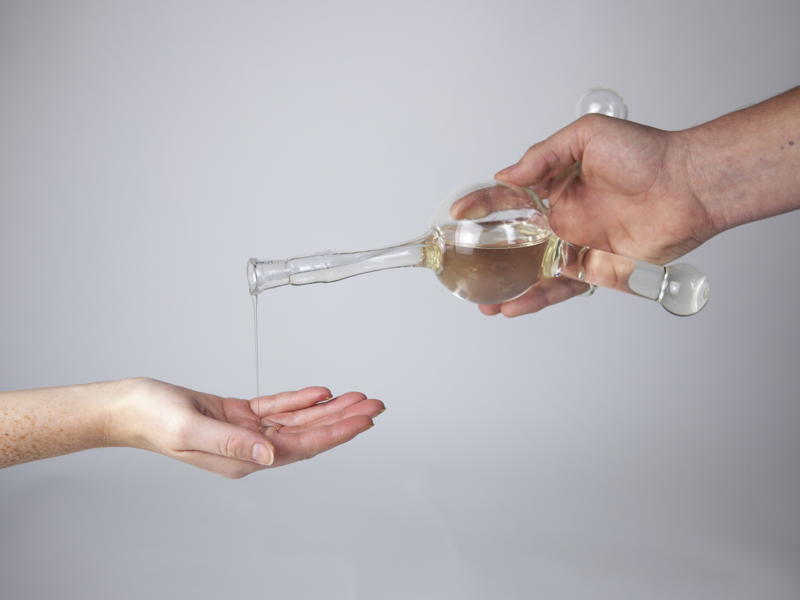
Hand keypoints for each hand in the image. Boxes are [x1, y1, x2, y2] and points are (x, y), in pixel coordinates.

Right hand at [111, 378, 383, 477]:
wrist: (130, 407)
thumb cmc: (153, 419)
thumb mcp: (190, 429)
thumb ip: (231, 444)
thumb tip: (270, 456)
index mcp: (244, 460)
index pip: (302, 445)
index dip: (337, 431)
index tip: (364, 419)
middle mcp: (251, 450)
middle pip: (308, 434)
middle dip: (344, 419)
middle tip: (375, 405)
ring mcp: (246, 433)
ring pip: (298, 420)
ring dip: (328, 408)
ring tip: (357, 396)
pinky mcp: (238, 416)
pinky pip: (277, 408)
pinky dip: (299, 399)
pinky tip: (320, 391)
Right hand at [482, 114, 716, 316]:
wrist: (689, 186)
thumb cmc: (645, 154)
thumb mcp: (588, 136)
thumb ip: (543, 156)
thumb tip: (506, 175)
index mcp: (556, 186)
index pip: (508, 197)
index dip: (481, 205)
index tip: (457, 215)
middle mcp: (562, 217)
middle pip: (514, 240)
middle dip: (486, 254)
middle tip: (461, 265)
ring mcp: (576, 245)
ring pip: (532, 270)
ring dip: (506, 286)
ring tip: (482, 300)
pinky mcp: (595, 270)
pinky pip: (560, 287)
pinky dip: (536, 299)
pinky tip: (514, 306)